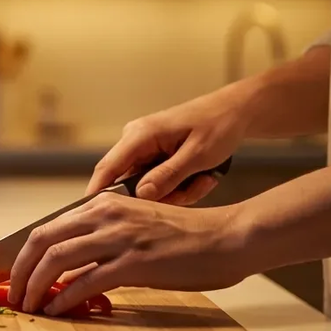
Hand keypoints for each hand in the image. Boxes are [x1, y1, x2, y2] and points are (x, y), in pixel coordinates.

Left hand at [7, 193, 250, 314]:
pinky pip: (85, 281)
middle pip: (41, 240)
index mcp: (103, 205)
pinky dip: (64, 297)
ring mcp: (118, 237)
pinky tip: (55, 310)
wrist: (226, 239)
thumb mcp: (134, 227)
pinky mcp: (134, 262)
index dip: (20, 254)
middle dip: (19, 271)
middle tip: (12, 295)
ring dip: (34, 285)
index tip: (10, 276)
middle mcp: (105, 215)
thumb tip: (69, 266)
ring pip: (56, 259)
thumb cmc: (184, 238)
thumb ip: (101, 239)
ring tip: (28, 305)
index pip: (45, 227)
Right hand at [87, 86, 252, 204]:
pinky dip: (180, 186)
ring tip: (204, 180)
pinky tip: (201, 178)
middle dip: (162, 195)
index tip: (94, 218)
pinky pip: (159, 182)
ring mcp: (145, 149)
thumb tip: (140, 195)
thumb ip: (168, 175)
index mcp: (140, 135)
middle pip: (131, 184)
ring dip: (177, 191)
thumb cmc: (218, 126)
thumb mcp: (197, 155)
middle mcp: (135, 141)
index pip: (107, 168)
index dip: (97, 194)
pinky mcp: (155, 157)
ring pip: (148, 187)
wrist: (235, 112)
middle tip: (193, 190)